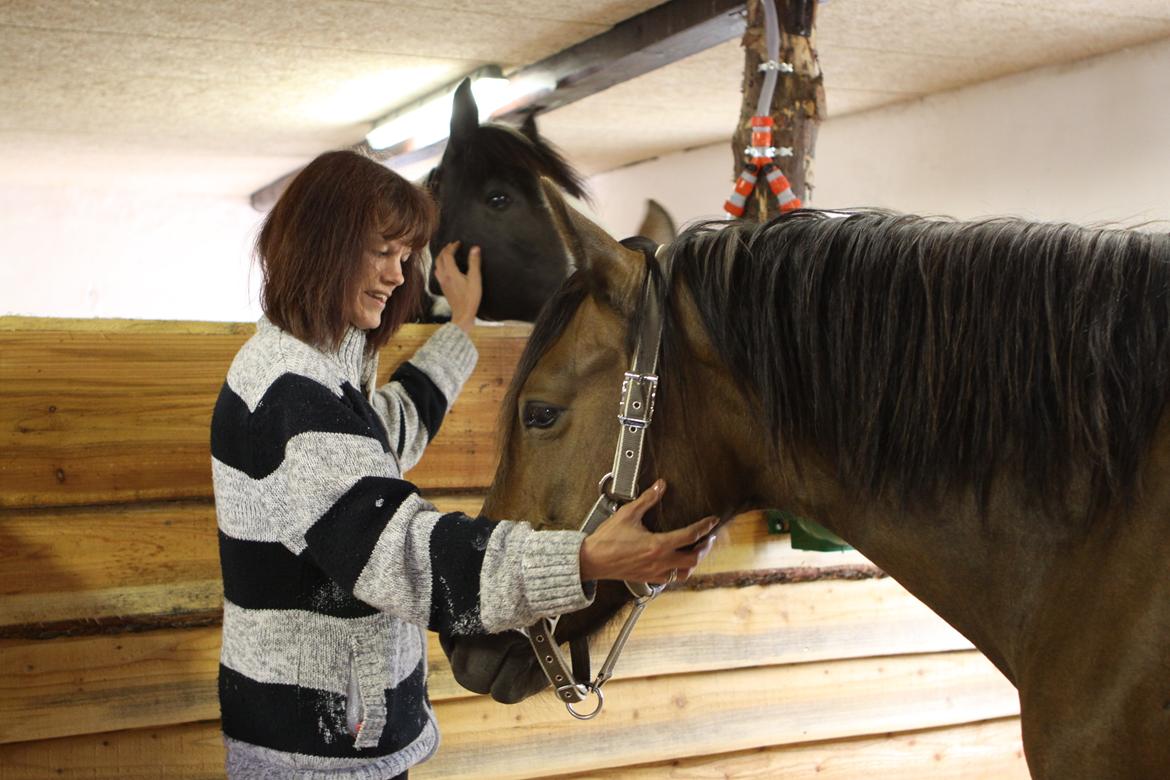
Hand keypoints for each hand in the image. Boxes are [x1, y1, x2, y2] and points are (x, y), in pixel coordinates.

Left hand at [434, 241, 481, 332]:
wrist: (463, 314)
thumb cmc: (470, 298)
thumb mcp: (475, 279)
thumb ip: (474, 263)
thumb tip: (475, 248)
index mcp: (451, 273)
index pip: (447, 254)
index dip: (452, 246)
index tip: (458, 243)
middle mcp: (444, 276)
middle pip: (439, 258)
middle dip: (445, 250)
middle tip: (452, 245)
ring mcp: (442, 282)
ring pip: (437, 265)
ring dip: (441, 257)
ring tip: (448, 254)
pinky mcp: (443, 288)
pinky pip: (438, 272)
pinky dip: (441, 265)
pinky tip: (446, 268)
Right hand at [579, 479, 718, 583]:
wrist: (592, 561)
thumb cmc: (607, 539)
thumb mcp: (627, 514)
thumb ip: (647, 499)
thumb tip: (660, 486)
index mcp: (657, 545)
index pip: (690, 536)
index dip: (705, 527)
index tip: (712, 521)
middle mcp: (659, 562)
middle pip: (693, 559)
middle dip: (704, 548)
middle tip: (708, 539)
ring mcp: (654, 573)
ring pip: (684, 573)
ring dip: (693, 563)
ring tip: (695, 552)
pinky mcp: (647, 579)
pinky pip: (670, 579)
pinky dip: (678, 572)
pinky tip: (676, 564)